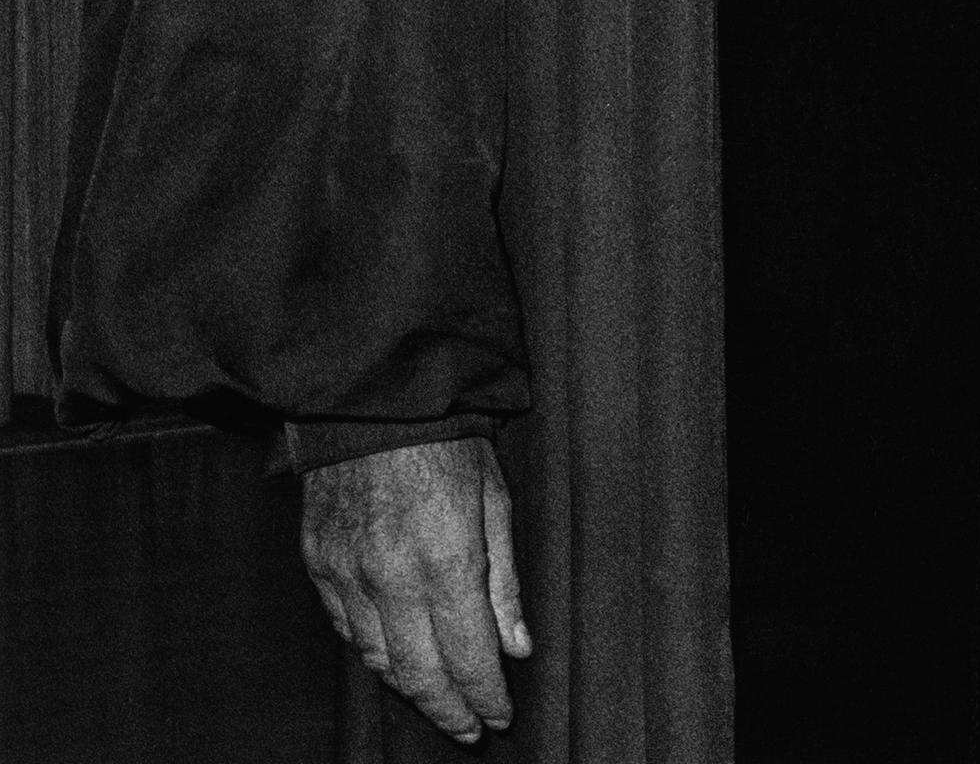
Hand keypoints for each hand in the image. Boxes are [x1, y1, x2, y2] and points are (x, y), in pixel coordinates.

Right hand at [301, 436, 530, 742]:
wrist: (374, 394)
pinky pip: (346, 628)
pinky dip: (373, 651)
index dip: (485, 698)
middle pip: (419, 675)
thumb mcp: (495, 498)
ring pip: (378, 660)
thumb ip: (505, 581)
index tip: (499, 718)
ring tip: (438, 699)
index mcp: (446, 561)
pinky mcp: (319, 562)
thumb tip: (518, 647)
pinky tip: (394, 656)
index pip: (468, 658)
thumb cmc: (447, 438)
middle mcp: (391, 579)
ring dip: (410, 688)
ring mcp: (348, 574)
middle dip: (448, 710)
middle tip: (470, 729)